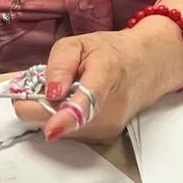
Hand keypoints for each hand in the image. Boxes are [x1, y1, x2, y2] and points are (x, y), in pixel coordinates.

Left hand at [11, 30, 169, 143]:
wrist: (146, 68)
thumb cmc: (111, 53)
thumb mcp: (78, 44)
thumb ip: (59, 65)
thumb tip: (49, 92)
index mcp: (103, 78)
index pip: (86, 102)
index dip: (65, 118)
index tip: (52, 129)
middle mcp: (108, 111)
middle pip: (58, 120)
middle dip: (36, 105)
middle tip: (36, 85)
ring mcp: (107, 129)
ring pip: (59, 128)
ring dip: (48, 112)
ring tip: (61, 90)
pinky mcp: (104, 138)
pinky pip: (69, 132)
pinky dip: (61, 118)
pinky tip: (72, 102)